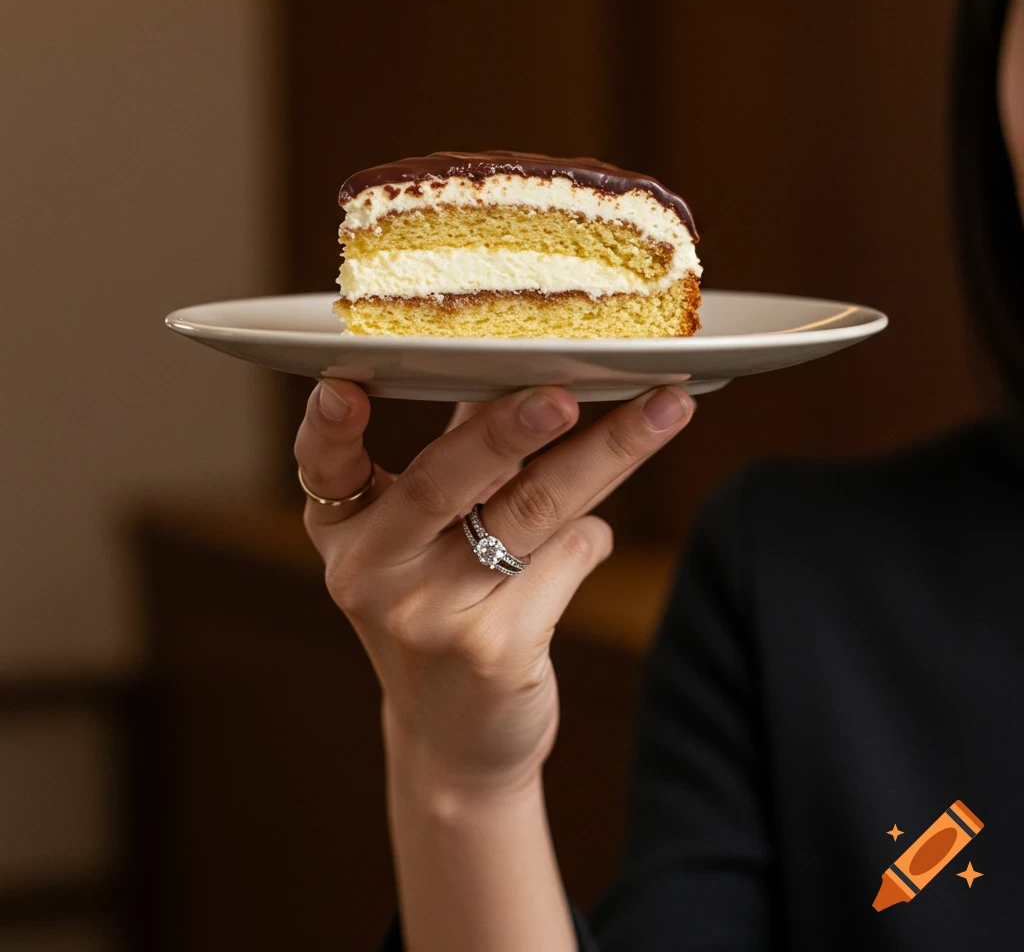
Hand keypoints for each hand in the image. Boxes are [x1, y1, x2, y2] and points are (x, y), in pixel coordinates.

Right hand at [294, 381, 694, 793]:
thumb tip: (530, 379)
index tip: (341, 383)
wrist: (457, 739)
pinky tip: (595, 532)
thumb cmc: (442, 612)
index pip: (324, 468)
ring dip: (605, 455)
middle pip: (443, 482)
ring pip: (529, 513)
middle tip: (563, 392)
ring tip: (663, 410)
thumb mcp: (426, 542)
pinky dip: (592, 535)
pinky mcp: (495, 652)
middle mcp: (374, 573)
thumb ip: (466, 463)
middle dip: (507, 429)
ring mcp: (432, 617)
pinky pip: (566, 560)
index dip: (326, 425)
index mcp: (348, 532)